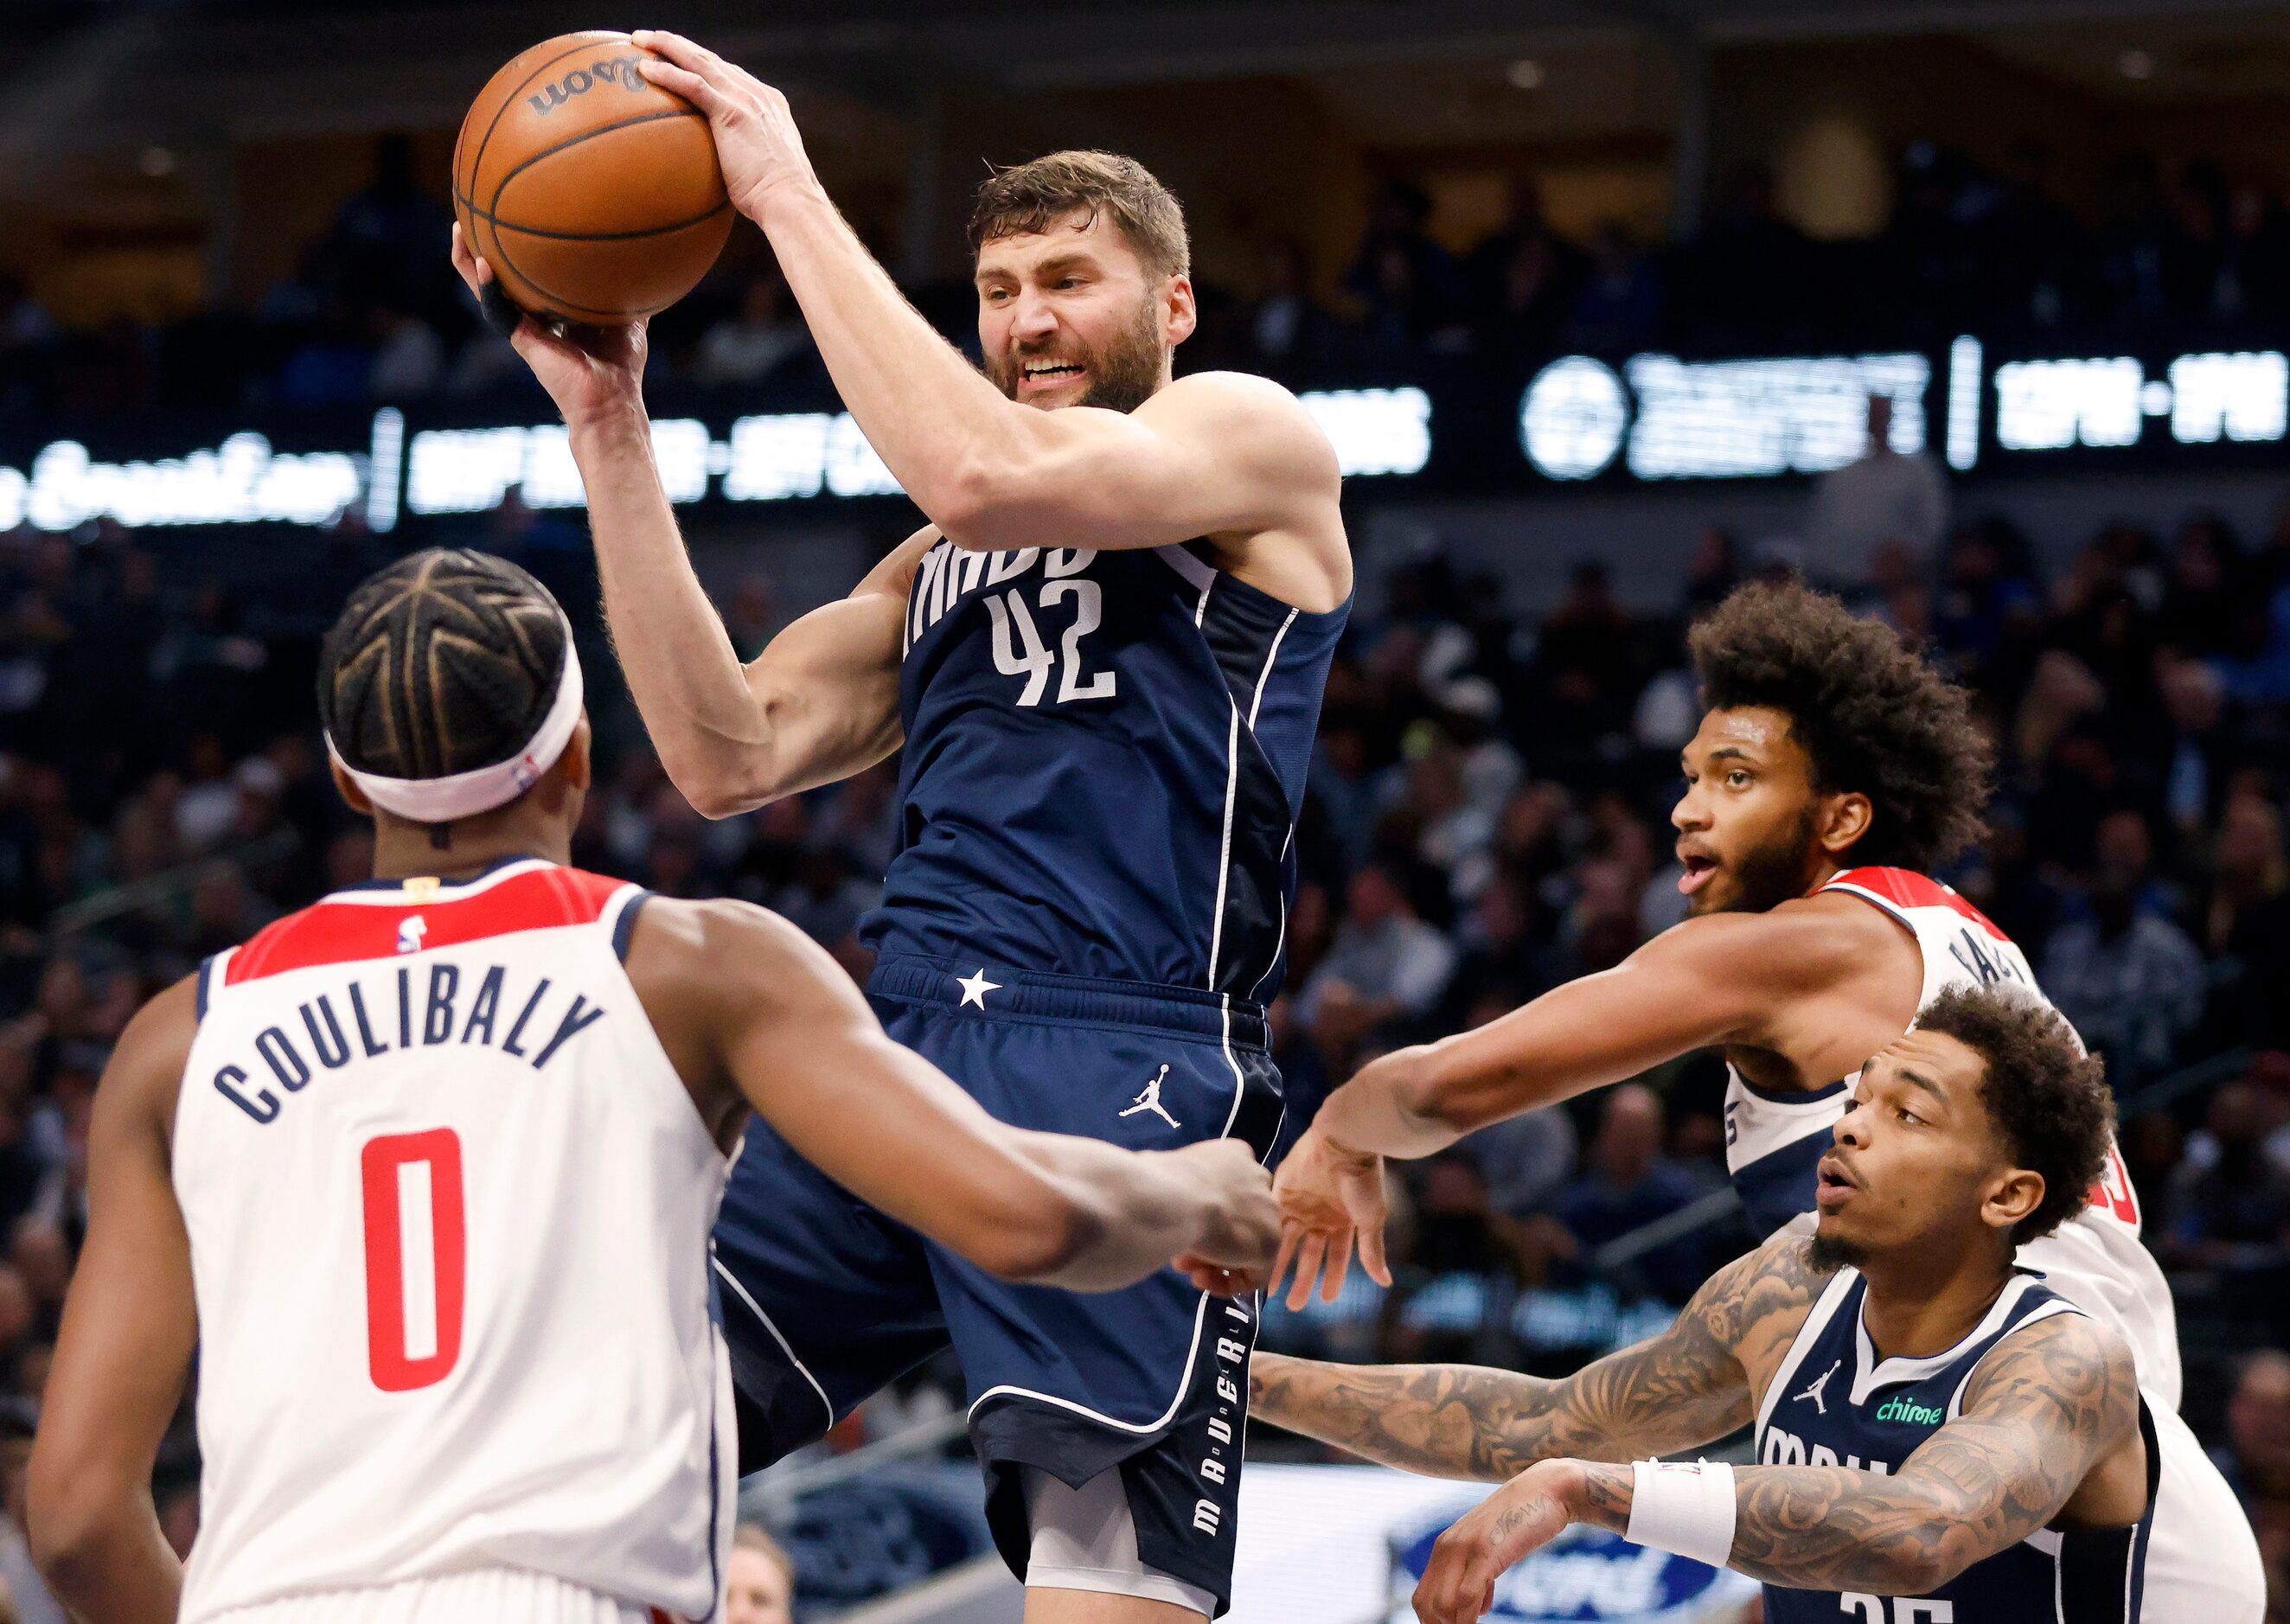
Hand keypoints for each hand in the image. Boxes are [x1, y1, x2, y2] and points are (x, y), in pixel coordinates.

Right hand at [449, 224, 646, 426]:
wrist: (612, 401)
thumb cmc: (621, 365)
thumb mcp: (629, 317)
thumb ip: (628, 291)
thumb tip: (648, 263)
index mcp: (552, 309)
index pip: (527, 275)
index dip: (516, 250)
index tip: (511, 218)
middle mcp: (532, 316)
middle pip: (498, 276)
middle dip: (482, 247)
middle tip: (471, 213)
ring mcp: (523, 328)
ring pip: (484, 290)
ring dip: (467, 261)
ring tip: (458, 230)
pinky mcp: (521, 340)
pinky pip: (498, 311)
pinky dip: (488, 289)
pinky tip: (482, 265)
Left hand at [632, 31, 821, 222]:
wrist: (792, 202)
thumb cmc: (777, 201)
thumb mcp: (765, 171)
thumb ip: (746, 160)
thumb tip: (726, 177)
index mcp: (769, 104)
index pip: (730, 74)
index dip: (702, 62)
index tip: (679, 59)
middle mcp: (758, 94)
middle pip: (712, 60)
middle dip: (679, 45)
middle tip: (650, 39)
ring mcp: (747, 100)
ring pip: (700, 61)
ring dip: (667, 46)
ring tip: (640, 41)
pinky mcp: (733, 112)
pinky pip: (693, 85)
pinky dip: (667, 73)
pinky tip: (644, 69)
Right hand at [1165, 1139, 1277, 1295]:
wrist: (1174, 1198)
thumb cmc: (1160, 1180)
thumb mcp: (1162, 1167)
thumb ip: (1172, 1178)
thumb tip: (1151, 1171)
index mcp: (1235, 1154)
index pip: (1230, 1188)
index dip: (1204, 1211)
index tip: (1183, 1223)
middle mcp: (1258, 1177)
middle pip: (1239, 1218)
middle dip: (1210, 1238)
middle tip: (1181, 1252)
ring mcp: (1268, 1210)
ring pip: (1246, 1244)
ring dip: (1214, 1261)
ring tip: (1184, 1267)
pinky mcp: (1270, 1241)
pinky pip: (1252, 1271)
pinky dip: (1226, 1281)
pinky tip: (1201, 1279)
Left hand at [1269, 1124, 1391, 1309]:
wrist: (1343, 1141)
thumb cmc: (1362, 1179)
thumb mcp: (1371, 1217)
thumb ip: (1372, 1250)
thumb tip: (1385, 1282)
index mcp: (1344, 1221)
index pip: (1338, 1256)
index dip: (1332, 1278)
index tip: (1325, 1300)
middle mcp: (1321, 1214)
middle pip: (1310, 1254)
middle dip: (1303, 1279)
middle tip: (1294, 1306)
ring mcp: (1300, 1203)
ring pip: (1287, 1242)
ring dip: (1279, 1265)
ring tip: (1270, 1291)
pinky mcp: (1281, 1190)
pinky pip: (1271, 1219)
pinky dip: (1263, 1237)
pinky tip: (1255, 1256)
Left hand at [1413, 1461, 1580, 1623]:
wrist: (1546, 1489)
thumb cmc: (1521, 1521)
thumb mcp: (1492, 1549)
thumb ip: (1480, 1574)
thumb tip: (1478, 1607)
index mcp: (1445, 1547)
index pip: (1423, 1597)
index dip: (1433, 1622)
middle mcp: (1448, 1547)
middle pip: (1426, 1605)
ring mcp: (1466, 1548)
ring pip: (1443, 1605)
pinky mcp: (1487, 1551)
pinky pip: (1467, 1595)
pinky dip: (1469, 1618)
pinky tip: (1482, 1619)